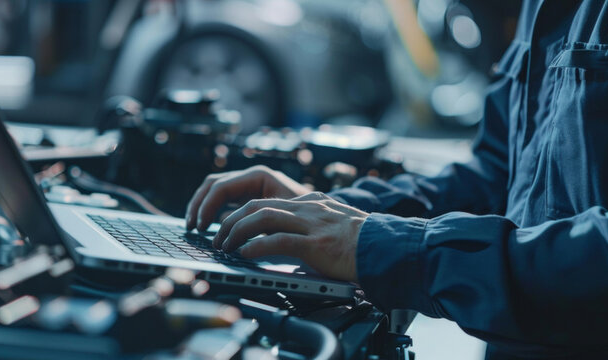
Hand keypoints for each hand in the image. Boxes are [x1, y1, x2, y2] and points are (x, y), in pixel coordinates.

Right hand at [185, 165, 310, 230]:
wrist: (324, 219)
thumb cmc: (308, 218)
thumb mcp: (283, 220)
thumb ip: (257, 222)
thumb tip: (232, 233)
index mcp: (259, 176)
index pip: (221, 186)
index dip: (207, 207)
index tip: (201, 227)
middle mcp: (251, 177)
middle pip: (213, 185)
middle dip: (199, 205)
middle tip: (192, 228)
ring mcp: (249, 186)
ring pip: (214, 191)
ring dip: (201, 207)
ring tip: (194, 228)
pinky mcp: (249, 198)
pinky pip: (223, 201)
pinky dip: (211, 212)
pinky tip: (207, 229)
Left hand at [213, 192, 368, 281]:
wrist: (389, 249)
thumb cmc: (364, 245)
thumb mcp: (334, 227)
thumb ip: (312, 229)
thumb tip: (287, 245)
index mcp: (311, 203)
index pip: (267, 200)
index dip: (243, 212)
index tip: (229, 225)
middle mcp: (308, 208)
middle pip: (258, 205)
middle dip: (232, 220)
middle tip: (218, 236)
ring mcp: (312, 224)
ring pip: (263, 217)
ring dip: (237, 231)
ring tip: (224, 245)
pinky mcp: (316, 243)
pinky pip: (278, 240)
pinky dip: (256, 247)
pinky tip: (244, 254)